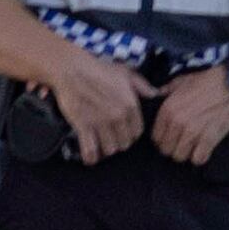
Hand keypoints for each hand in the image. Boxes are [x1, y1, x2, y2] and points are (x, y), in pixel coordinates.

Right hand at [44, 44, 149, 162]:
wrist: (72, 70)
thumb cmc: (99, 70)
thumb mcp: (126, 74)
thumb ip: (143, 87)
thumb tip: (156, 95)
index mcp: (131, 106)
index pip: (137, 132)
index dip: (132, 135)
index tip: (126, 134)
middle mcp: (118, 117)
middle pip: (125, 143)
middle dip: (120, 143)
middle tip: (112, 140)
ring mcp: (101, 123)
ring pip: (110, 148)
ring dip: (106, 149)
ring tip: (102, 146)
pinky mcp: (83, 126)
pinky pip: (89, 149)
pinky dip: (90, 156)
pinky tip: (90, 159)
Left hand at [153, 66, 228, 165]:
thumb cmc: (207, 82)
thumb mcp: (181, 82)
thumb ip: (166, 91)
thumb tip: (155, 94)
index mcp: (168, 110)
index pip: (156, 137)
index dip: (162, 140)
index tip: (170, 138)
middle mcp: (178, 122)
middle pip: (167, 150)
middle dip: (173, 148)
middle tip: (182, 144)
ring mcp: (194, 132)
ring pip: (180, 156)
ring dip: (186, 154)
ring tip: (192, 148)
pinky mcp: (210, 138)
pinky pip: (198, 158)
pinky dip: (200, 157)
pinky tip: (203, 151)